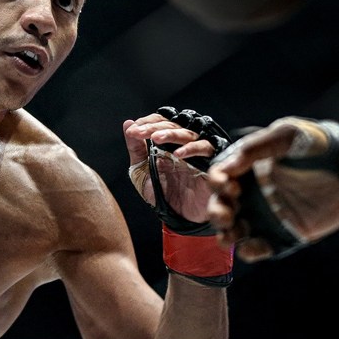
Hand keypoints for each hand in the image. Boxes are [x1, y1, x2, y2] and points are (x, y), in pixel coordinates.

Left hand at [124, 108, 220, 223]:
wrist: (177, 218)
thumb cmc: (161, 194)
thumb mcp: (141, 171)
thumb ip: (135, 148)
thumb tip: (127, 122)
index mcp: (168, 142)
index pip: (161, 121)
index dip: (147, 122)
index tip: (132, 131)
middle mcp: (183, 144)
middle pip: (173, 125)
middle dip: (154, 127)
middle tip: (139, 132)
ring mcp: (198, 153)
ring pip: (189, 133)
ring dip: (171, 134)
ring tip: (155, 138)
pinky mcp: (211, 164)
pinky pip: (206, 150)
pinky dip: (192, 149)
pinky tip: (177, 154)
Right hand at [207, 118, 338, 261]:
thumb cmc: (315, 144)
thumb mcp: (284, 135)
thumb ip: (253, 148)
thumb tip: (226, 167)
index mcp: (246, 168)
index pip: (220, 176)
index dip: (216, 181)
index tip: (225, 183)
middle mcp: (251, 192)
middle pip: (220, 205)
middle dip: (216, 211)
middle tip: (224, 214)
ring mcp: (264, 215)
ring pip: (234, 229)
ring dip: (226, 234)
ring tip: (229, 234)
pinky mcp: (281, 235)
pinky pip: (258, 248)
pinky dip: (249, 251)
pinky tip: (252, 245)